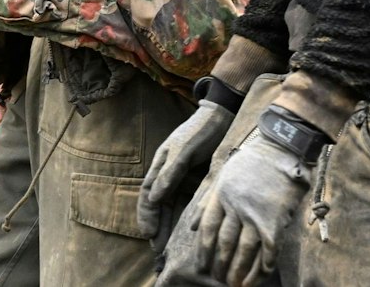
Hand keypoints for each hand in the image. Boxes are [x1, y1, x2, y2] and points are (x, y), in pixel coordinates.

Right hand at [138, 99, 235, 236]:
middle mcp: (169, 174)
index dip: (146, 214)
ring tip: (167, 247)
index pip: (148, 194)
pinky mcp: (198, 181)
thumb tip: (154, 198)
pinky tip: (186, 231)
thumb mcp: (184, 150)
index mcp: (161, 165)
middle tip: (157, 250)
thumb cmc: (200, 130)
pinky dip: (185, 217)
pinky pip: (188, 203)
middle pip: (159, 205)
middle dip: (157, 226)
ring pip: (172, 206)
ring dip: (168, 225)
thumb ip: (170, 172)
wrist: (223, 118)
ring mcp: (183, 178)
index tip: (148, 234)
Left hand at [191, 132, 309, 286]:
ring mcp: (256, 215)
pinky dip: (264, 265)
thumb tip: (192, 226)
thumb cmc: (252, 161)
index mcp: (221, 195)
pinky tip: (261, 275)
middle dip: (221, 265)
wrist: (282, 148)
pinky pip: (268, 250)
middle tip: (219, 279)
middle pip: (224, 244)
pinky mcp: (275, 220)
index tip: (202, 266)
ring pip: (244, 251)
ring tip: (235, 284)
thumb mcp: (223, 175)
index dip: (204, 251)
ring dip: (239, 271)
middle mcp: (236, 207)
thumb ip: (207, 201)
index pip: (207, 229)